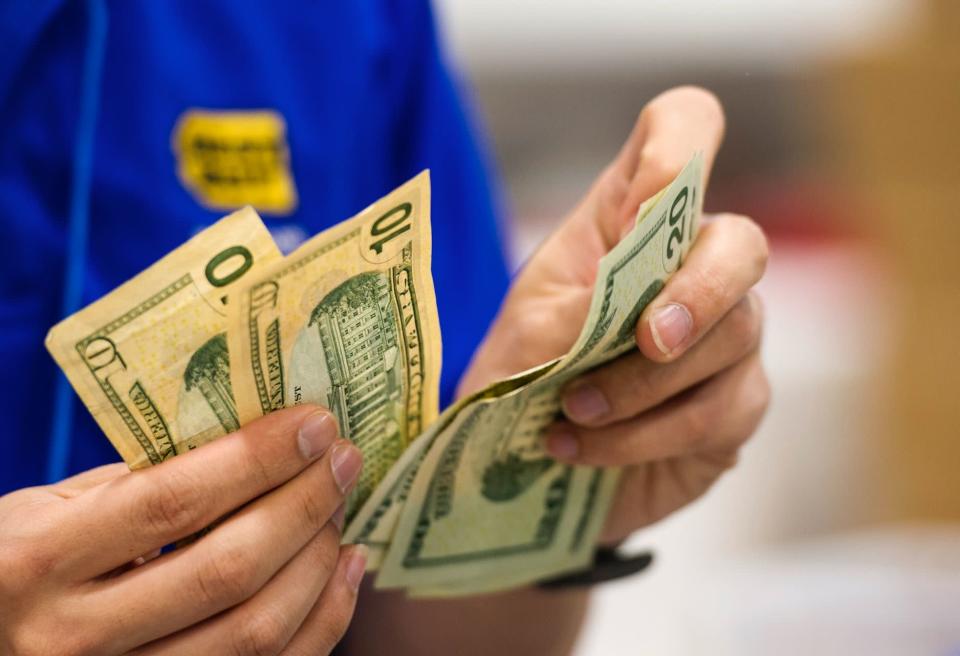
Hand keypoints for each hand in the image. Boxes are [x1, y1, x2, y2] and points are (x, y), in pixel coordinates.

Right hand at [0, 405, 365, 655]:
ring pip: (255, 631)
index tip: (314, 424)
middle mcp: (72, 638)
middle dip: (303, 505)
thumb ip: (140, 483)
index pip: (171, 505)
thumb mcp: (50, 509)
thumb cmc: (23, 562)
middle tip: (341, 459)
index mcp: (38, 563)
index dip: (256, 460)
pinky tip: (344, 566)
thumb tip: (259, 445)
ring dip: (318, 560)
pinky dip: (324, 619)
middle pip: (226, 570)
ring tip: (341, 506)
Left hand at [458, 86, 769, 542]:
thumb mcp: (527, 334)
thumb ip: (579, 312)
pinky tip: (582, 449)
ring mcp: (729, 334)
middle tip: (648, 341)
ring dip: (641, 386)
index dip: (681, 143)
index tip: (646, 202)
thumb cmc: (525, 371)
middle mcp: (695, 264)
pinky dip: (642, 437)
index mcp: (630, 217)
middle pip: (742, 245)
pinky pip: (716, 413)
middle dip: (697, 294)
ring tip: (572, 412)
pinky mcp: (738, 403)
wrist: (525, 460)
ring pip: (731, 339)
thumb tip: (637, 314)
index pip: (684, 132)